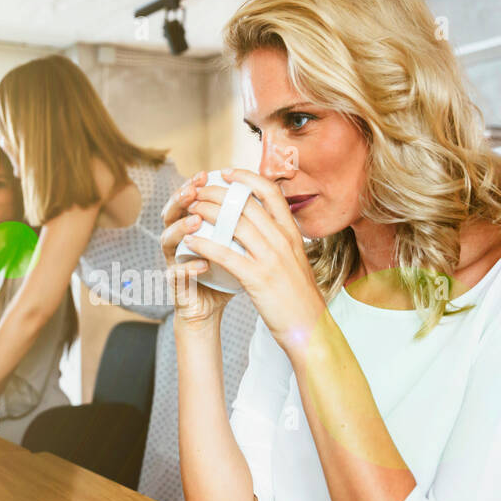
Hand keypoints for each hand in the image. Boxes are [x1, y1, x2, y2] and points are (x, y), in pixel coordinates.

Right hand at [161, 171, 234, 328]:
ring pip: (167, 239)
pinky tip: (204, 263)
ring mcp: (173, 261)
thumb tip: (267, 195)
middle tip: (194, 190)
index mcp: (192, 226)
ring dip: (181, 228)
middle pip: (171, 212)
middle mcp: (178, 240)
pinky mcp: (175, 284)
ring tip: (196, 221)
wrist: (212, 308)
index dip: (197, 184)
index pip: (190, 199)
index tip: (212, 173)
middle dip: (181, 198)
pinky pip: (176, 273)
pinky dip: (188, 268)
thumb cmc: (226, 273)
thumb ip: (243, 223)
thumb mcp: (236, 244)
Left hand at [180, 168, 325, 345]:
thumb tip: (264, 223)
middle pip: (246, 204)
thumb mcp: (295, 260)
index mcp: (292, 233)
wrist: (310, 327)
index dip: (247, 177)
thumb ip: (281, 240)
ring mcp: (271, 258)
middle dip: (218, 192)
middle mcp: (283, 240)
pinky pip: (226, 254)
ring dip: (208, 213)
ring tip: (190, 210)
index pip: (271, 192)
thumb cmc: (299, 296)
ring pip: (234, 224)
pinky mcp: (258, 278)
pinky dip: (205, 244)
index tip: (227, 172)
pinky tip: (190, 241)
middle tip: (198, 190)